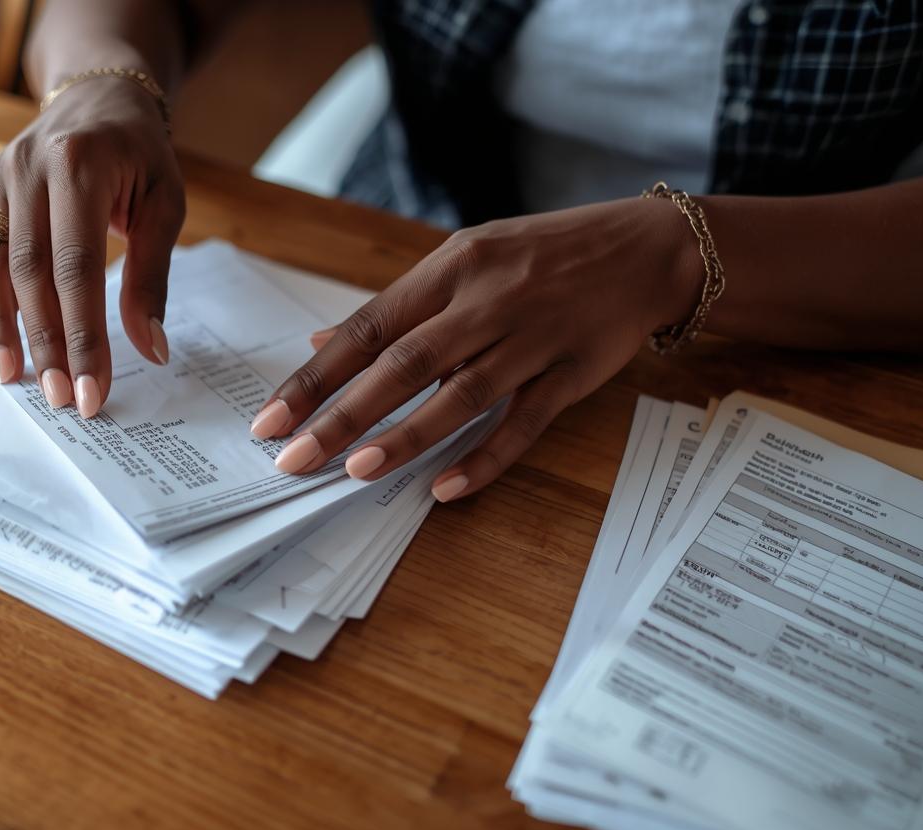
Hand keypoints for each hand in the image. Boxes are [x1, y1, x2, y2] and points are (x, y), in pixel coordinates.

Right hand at [0, 76, 185, 415]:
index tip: (91, 389)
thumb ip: (153, 274)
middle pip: (29, 273)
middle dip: (43, 342)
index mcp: (80, 167)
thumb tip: (150, 348)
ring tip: (12, 379)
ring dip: (1, 329)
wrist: (97, 95)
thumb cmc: (138, 153)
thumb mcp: (164, 201)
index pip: (77, 268)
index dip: (82, 335)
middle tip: (57, 397)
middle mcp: (28, 170)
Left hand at [250, 198, 700, 500]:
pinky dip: (484, 458)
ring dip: (405, 435)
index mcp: (452, 268)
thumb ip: (400, 307)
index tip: (271, 418)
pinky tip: (444, 488)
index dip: (316, 377)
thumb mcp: (468, 258)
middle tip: (293, 458)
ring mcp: (532, 338)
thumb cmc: (545, 255)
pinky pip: (523, 424)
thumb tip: (323, 344)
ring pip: (460, 394)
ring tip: (354, 471)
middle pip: (403, 364)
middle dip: (341, 415)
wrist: (651, 249)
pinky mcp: (573, 373)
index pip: (368, 327)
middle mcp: (487, 300)